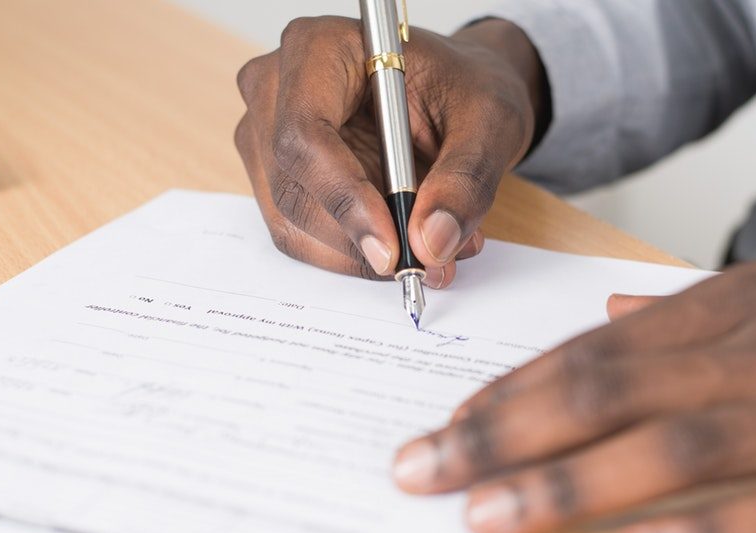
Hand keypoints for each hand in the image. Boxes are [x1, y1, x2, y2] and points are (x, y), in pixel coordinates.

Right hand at [234, 17, 546, 286]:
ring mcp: (267, 135)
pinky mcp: (277, 177)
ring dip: (359, 253)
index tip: (391, 247)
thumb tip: (431, 241)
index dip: (344, 197)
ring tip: (432, 248)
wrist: (455, 94)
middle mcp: (276, 89)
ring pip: (292, 221)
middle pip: (293, 186)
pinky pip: (300, 235)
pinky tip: (403, 241)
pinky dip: (352, 253)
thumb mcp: (489, 122)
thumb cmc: (463, 88)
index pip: (305, 133)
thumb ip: (465, 180)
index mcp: (320, 48)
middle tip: (427, 262)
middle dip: (358, 238)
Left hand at [392, 250, 755, 532]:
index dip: (513, 389)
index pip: (597, 346)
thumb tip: (616, 308)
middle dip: (503, 434)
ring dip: (568, 485)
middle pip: (610, 391)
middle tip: (422, 471)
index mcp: (746, 301)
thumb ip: (704, 305)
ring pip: (674, 449)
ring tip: (485, 516)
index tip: (445, 424)